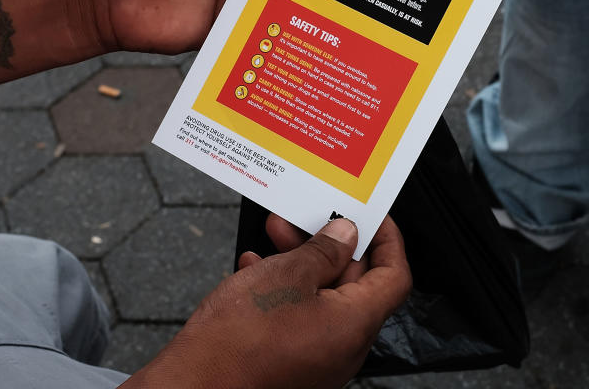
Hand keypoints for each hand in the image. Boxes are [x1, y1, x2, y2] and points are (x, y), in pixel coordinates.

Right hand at [121, 216, 410, 388]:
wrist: (193, 385)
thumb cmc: (239, 340)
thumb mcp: (287, 275)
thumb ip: (324, 250)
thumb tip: (346, 234)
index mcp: (355, 325)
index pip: (394, 276)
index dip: (387, 240)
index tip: (371, 216)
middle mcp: (344, 347)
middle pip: (356, 284)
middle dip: (332, 245)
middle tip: (306, 217)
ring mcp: (319, 358)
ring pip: (323, 298)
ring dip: (303, 262)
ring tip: (274, 235)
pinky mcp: (292, 362)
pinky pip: (301, 317)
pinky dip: (285, 289)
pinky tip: (256, 268)